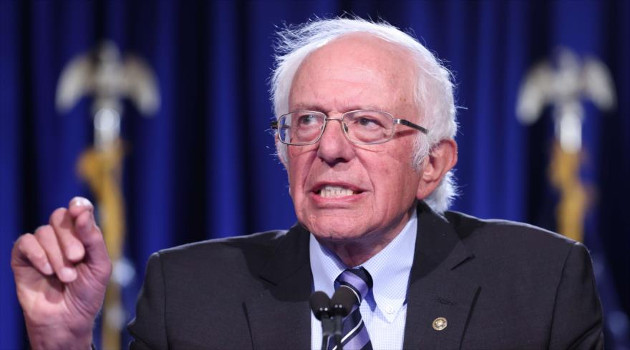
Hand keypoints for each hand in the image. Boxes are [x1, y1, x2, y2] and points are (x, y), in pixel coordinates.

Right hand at [12, 197, 111, 349]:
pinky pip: (25, 243)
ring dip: (56, 254)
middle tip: (77, 258)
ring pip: (44, 232)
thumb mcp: (100, 266)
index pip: (78, 210)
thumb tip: (81, 211)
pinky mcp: (23, 258)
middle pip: (60, 218)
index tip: (79, 210)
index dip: (78, 206)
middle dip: (70, 238)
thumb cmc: (87, 294)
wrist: (67, 320)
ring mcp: (41, 247)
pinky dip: (37, 254)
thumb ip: (93, 238)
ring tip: (67, 277)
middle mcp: (60, 237)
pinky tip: (47, 270)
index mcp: (82, 235)